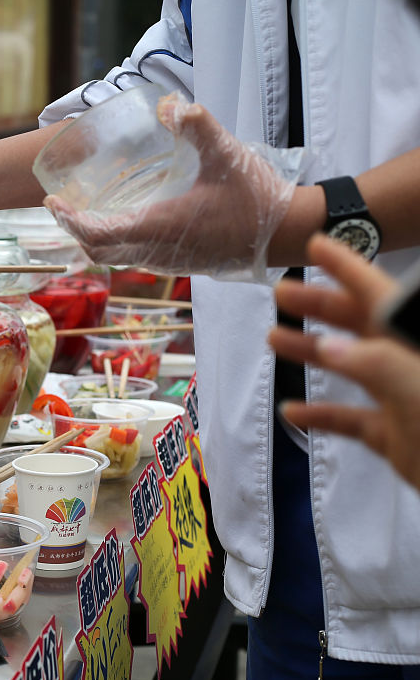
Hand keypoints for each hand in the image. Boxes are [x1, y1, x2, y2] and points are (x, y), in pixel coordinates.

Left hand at [45, 94, 305, 277]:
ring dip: (93, 238)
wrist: (286, 234)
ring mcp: (167, 261)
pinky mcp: (178, 263)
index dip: (70, 220)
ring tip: (80, 211)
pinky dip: (114, 243)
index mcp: (160, 228)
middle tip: (59, 205)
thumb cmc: (256, 198)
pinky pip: (133, 258)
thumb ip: (199, 127)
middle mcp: (157, 251)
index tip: (52, 202)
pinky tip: (118, 221)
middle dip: (74, 229)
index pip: (98, 233)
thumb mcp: (227, 155)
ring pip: (115, 257)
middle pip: (98, 250)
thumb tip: (171, 104)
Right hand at [268, 235, 419, 489]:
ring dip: (313, 353)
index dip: (348, 268)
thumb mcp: (419, 393)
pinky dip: (323, 414)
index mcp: (414, 343)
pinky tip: (294, 411)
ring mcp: (403, 398)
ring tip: (274, 340)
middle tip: (282, 294)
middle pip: (363, 324)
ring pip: (353, 367)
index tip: (316, 245)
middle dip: (321, 306)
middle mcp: (408, 363)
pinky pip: (353, 419)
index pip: (381, 294)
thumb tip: (331, 350)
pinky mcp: (395, 435)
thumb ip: (378, 366)